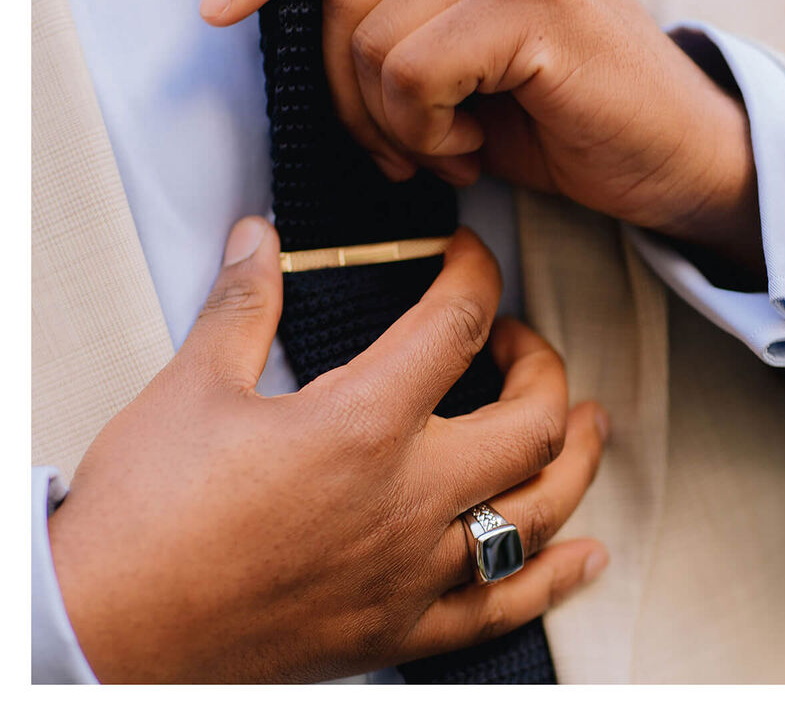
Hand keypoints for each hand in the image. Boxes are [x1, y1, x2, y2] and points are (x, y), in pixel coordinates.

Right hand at [48, 218, 608, 682]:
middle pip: (530, 421)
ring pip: (539, 511)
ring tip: (590, 425)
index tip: (468, 258)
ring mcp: (412, 569)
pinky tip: (590, 556)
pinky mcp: (399, 627)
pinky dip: (558, 579)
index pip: (455, 325)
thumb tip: (258, 239)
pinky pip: (504, 608)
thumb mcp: (192, 388)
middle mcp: (407, 497)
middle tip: (521, 345)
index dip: (474, 274)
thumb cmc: (146, 518)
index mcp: (361, 423)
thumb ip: (243, 303)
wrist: (106, 635)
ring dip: (577, 459)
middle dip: (543, 368)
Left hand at [200, 0, 762, 274]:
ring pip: (369, 38)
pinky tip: (472, 150)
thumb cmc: (567, 113)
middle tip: (405, 147)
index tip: (218, 7)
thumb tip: (296, 24)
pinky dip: (424, 134)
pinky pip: (411, 74)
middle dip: (350, 96)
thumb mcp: (469, 49)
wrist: (674, 157)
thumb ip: (401, 11)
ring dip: (393, 123)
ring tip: (451, 148)